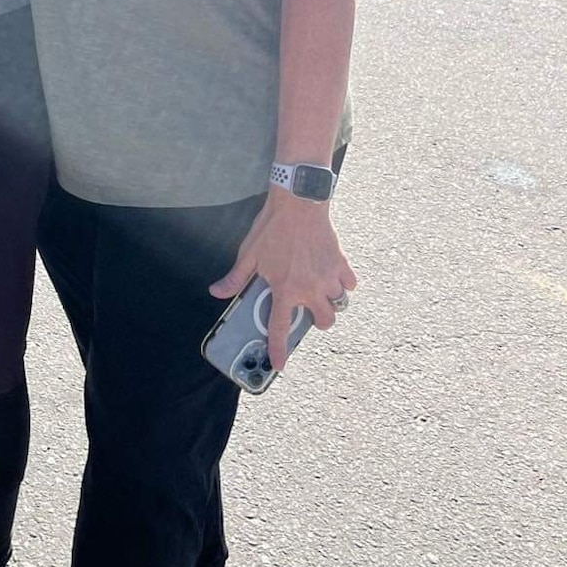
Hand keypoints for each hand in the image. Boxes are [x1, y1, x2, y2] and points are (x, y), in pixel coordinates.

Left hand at [211, 192, 357, 370]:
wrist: (297, 202)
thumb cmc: (272, 227)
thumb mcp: (248, 254)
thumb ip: (235, 278)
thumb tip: (217, 292)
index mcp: (285, 289)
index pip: (280, 327)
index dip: (278, 349)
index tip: (280, 364)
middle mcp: (310, 288)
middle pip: (325, 322)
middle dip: (319, 322)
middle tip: (309, 311)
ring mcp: (328, 277)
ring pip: (339, 304)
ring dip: (331, 302)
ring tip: (320, 291)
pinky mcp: (340, 263)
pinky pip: (349, 283)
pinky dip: (343, 283)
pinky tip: (332, 275)